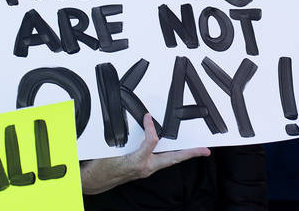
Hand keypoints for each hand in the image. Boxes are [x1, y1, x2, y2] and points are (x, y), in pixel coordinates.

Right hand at [79, 114, 208, 194]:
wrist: (93, 182)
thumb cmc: (100, 167)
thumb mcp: (113, 149)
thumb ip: (127, 136)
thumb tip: (142, 122)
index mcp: (137, 161)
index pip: (152, 141)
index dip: (150, 127)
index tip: (147, 117)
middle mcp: (145, 168)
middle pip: (173, 159)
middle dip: (190, 154)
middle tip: (205, 150)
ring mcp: (145, 170)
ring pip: (168, 161)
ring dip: (182, 155)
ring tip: (196, 150)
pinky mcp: (143, 169)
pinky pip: (160, 161)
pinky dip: (168, 155)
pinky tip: (172, 150)